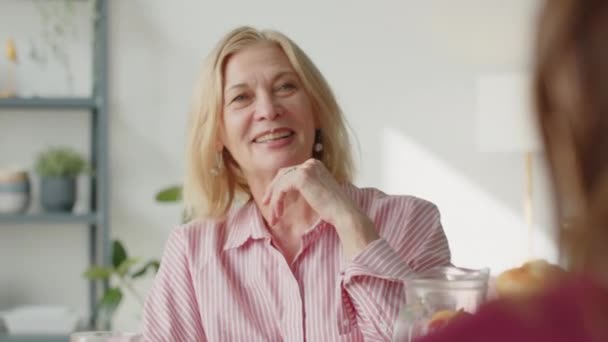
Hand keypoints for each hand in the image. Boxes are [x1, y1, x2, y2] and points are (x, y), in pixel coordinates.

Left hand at [262, 159, 378, 257]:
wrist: (343, 213)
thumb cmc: (333, 209)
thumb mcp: (316, 193)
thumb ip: (305, 188)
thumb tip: (287, 190)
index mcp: (315, 165)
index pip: (290, 172)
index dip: (278, 185)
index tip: (272, 201)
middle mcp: (311, 163)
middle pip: (282, 174)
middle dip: (272, 190)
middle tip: (266, 204)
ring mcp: (306, 168)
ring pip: (280, 182)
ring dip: (274, 200)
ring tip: (273, 218)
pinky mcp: (301, 177)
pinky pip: (281, 188)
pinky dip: (277, 201)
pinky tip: (278, 213)